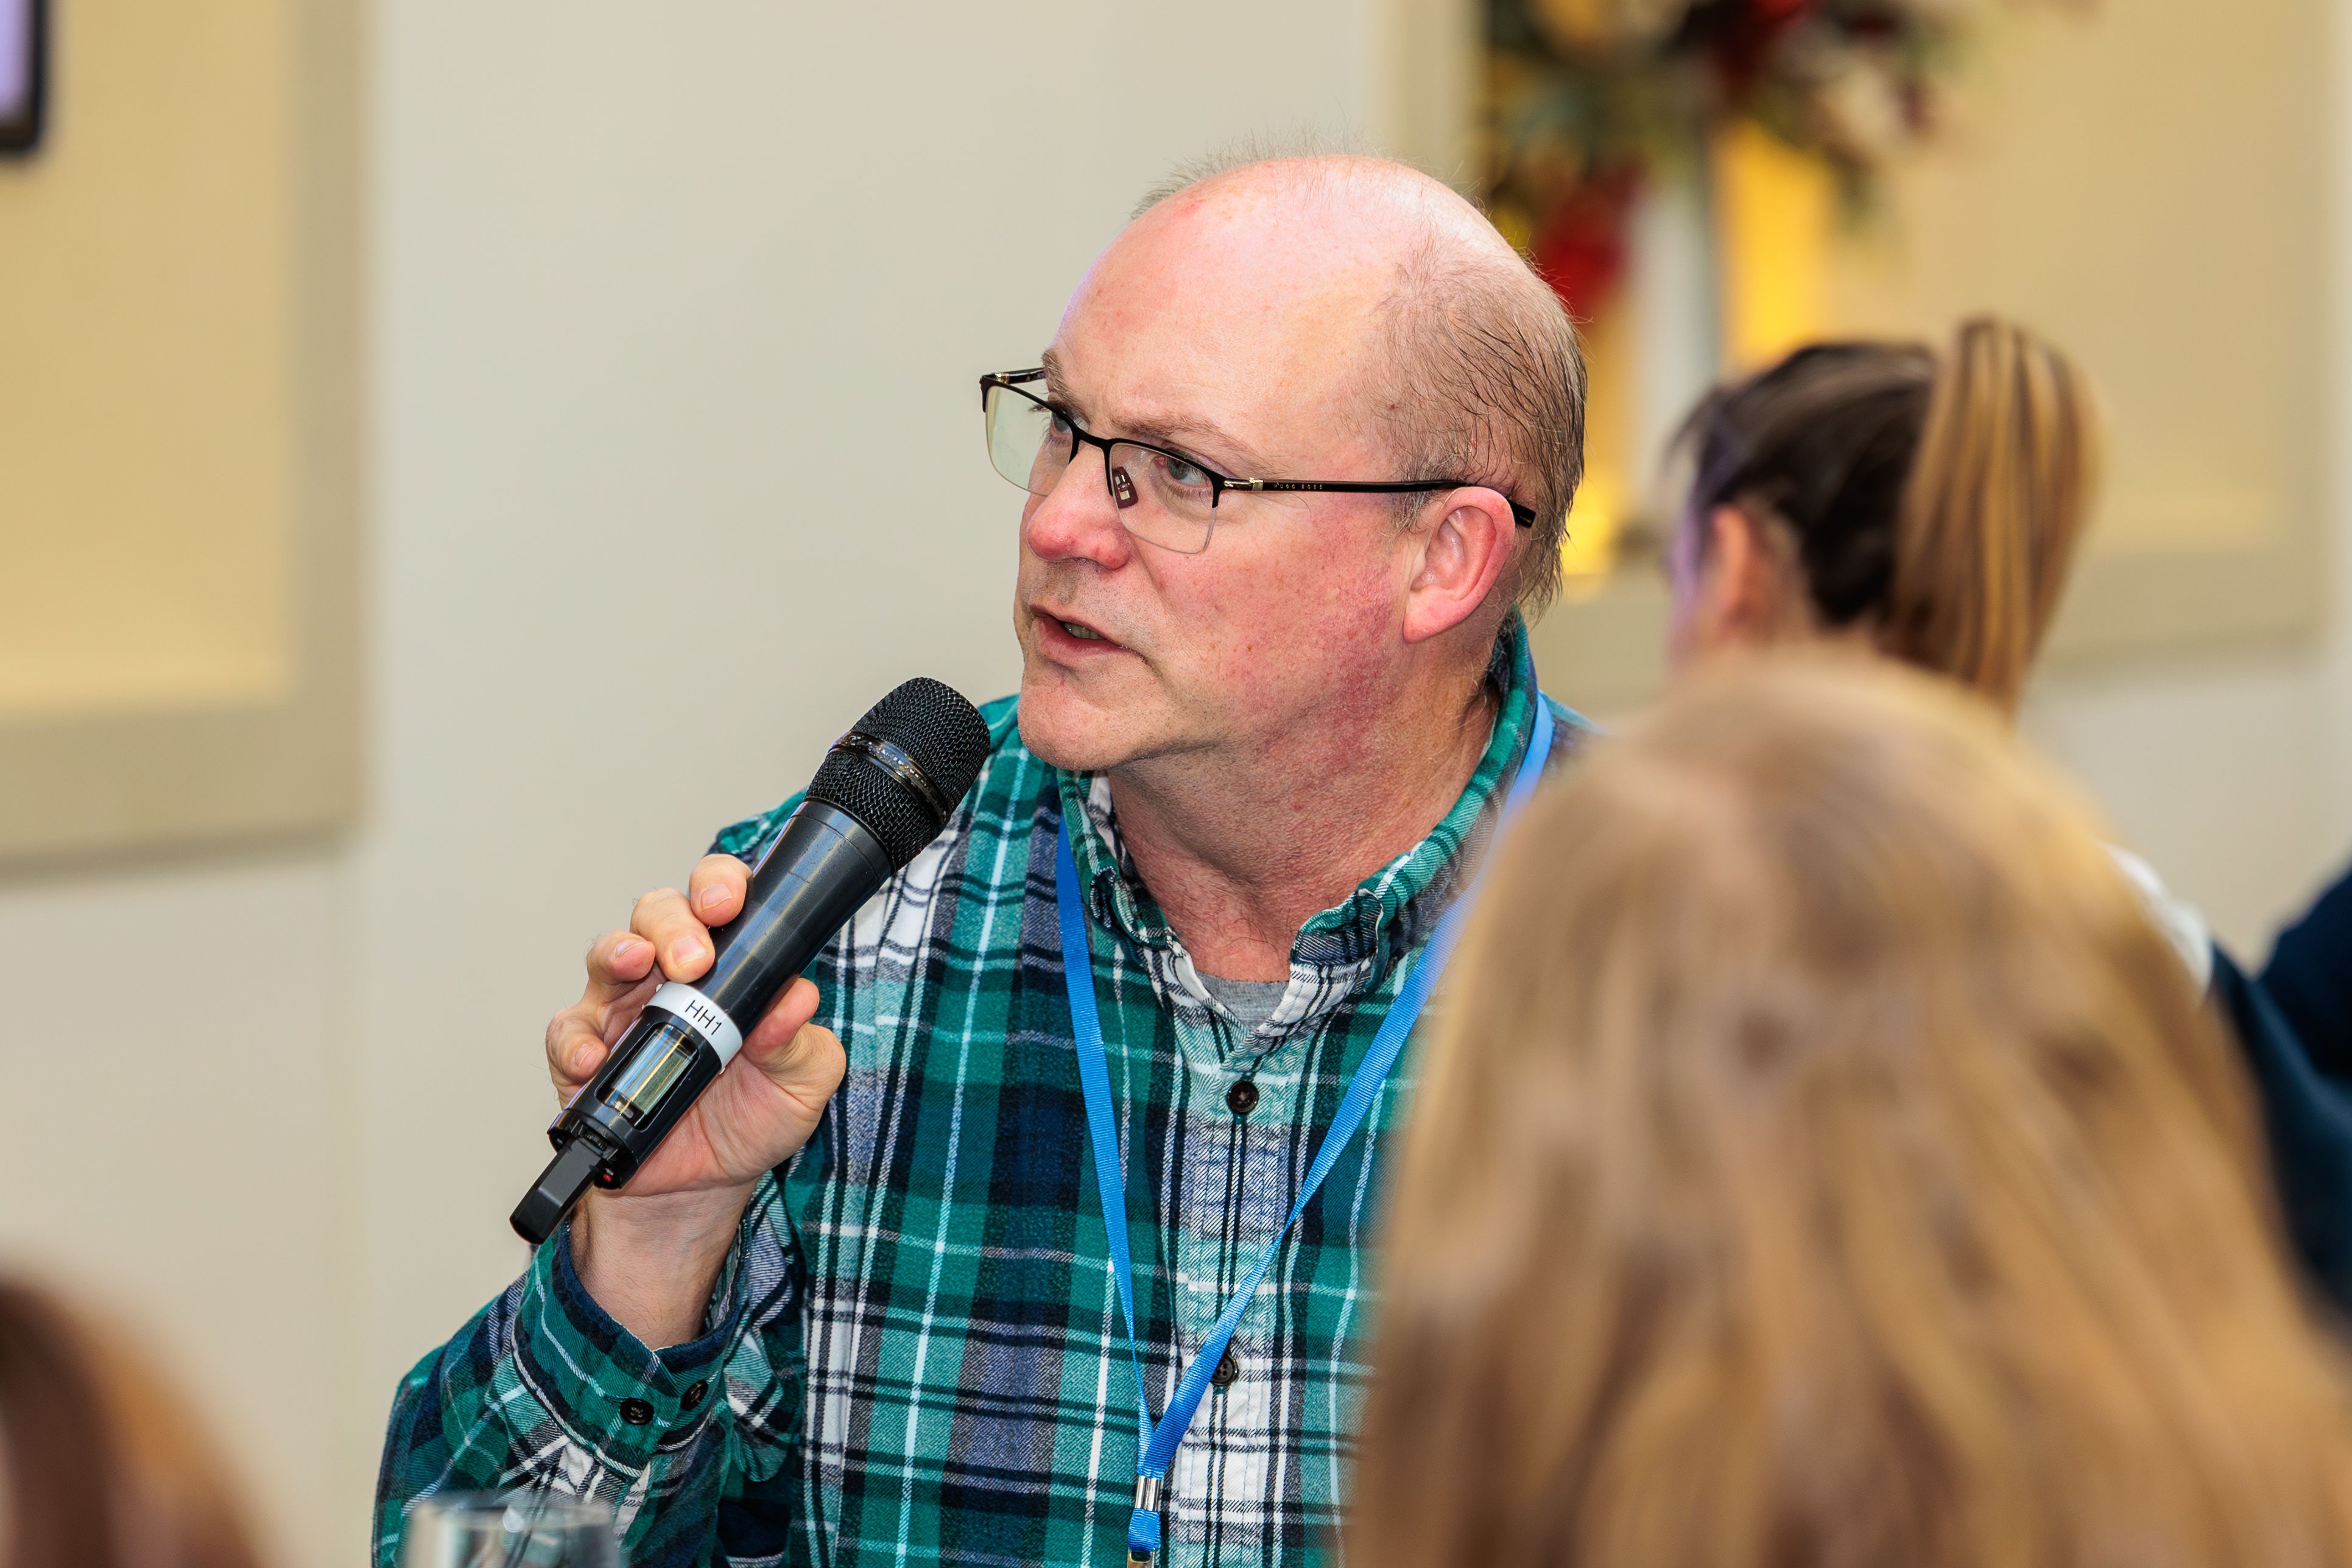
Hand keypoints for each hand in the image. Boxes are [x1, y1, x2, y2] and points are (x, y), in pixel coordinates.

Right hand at [549, 854, 846, 1345]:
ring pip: (608, 953)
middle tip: (693, 957)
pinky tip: (598, 1056)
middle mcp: (670, 976)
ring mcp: (622, 1010)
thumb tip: (797, 999)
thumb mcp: (801, 1082)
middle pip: (657, 913)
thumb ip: (802, 1040)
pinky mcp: (585, 1054)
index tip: (730, 903)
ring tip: (637, 964)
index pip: (720, 900)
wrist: (705, 1187)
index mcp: (728, 966)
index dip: (721, 886)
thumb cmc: (753, 1118)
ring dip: (620, 951)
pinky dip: (578, 1040)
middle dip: (674, 923)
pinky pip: (568, 1032)